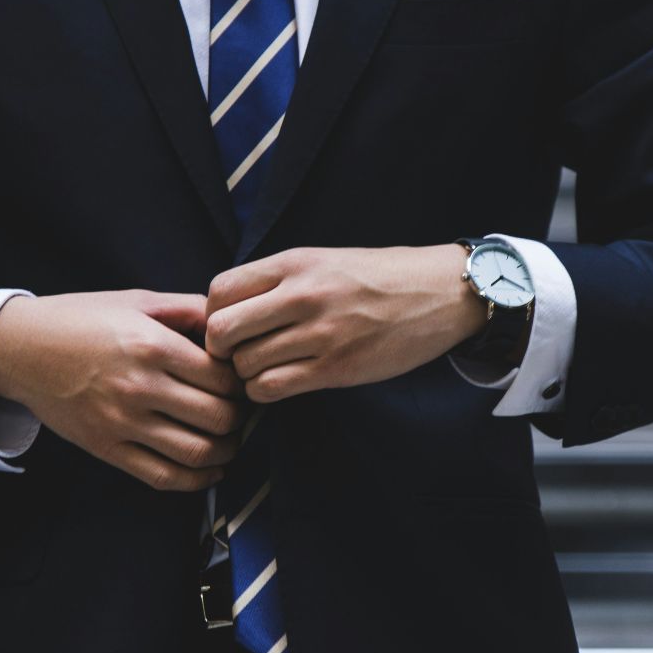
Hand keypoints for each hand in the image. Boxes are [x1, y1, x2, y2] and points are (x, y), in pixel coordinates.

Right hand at [0, 290, 247, 490]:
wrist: (21, 348)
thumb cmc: (81, 319)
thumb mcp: (136, 300)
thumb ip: (188, 309)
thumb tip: (231, 322)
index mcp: (152, 345)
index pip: (223, 378)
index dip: (242, 382)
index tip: (241, 380)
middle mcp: (140, 387)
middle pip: (218, 417)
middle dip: (239, 418)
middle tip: (240, 411)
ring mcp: (122, 422)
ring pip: (197, 452)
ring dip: (226, 451)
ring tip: (229, 440)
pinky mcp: (107, 448)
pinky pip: (163, 476)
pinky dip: (197, 480)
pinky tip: (209, 469)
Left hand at [205, 246, 488, 402]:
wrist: (439, 293)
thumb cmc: (378, 277)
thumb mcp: (323, 260)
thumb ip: (277, 280)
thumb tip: (226, 308)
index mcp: (295, 263)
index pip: (219, 290)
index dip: (213, 314)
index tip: (230, 325)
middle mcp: (302, 295)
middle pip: (221, 331)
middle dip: (221, 349)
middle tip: (238, 354)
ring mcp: (320, 334)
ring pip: (245, 365)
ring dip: (246, 374)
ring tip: (265, 368)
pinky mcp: (336, 368)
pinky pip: (272, 388)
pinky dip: (265, 391)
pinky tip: (280, 383)